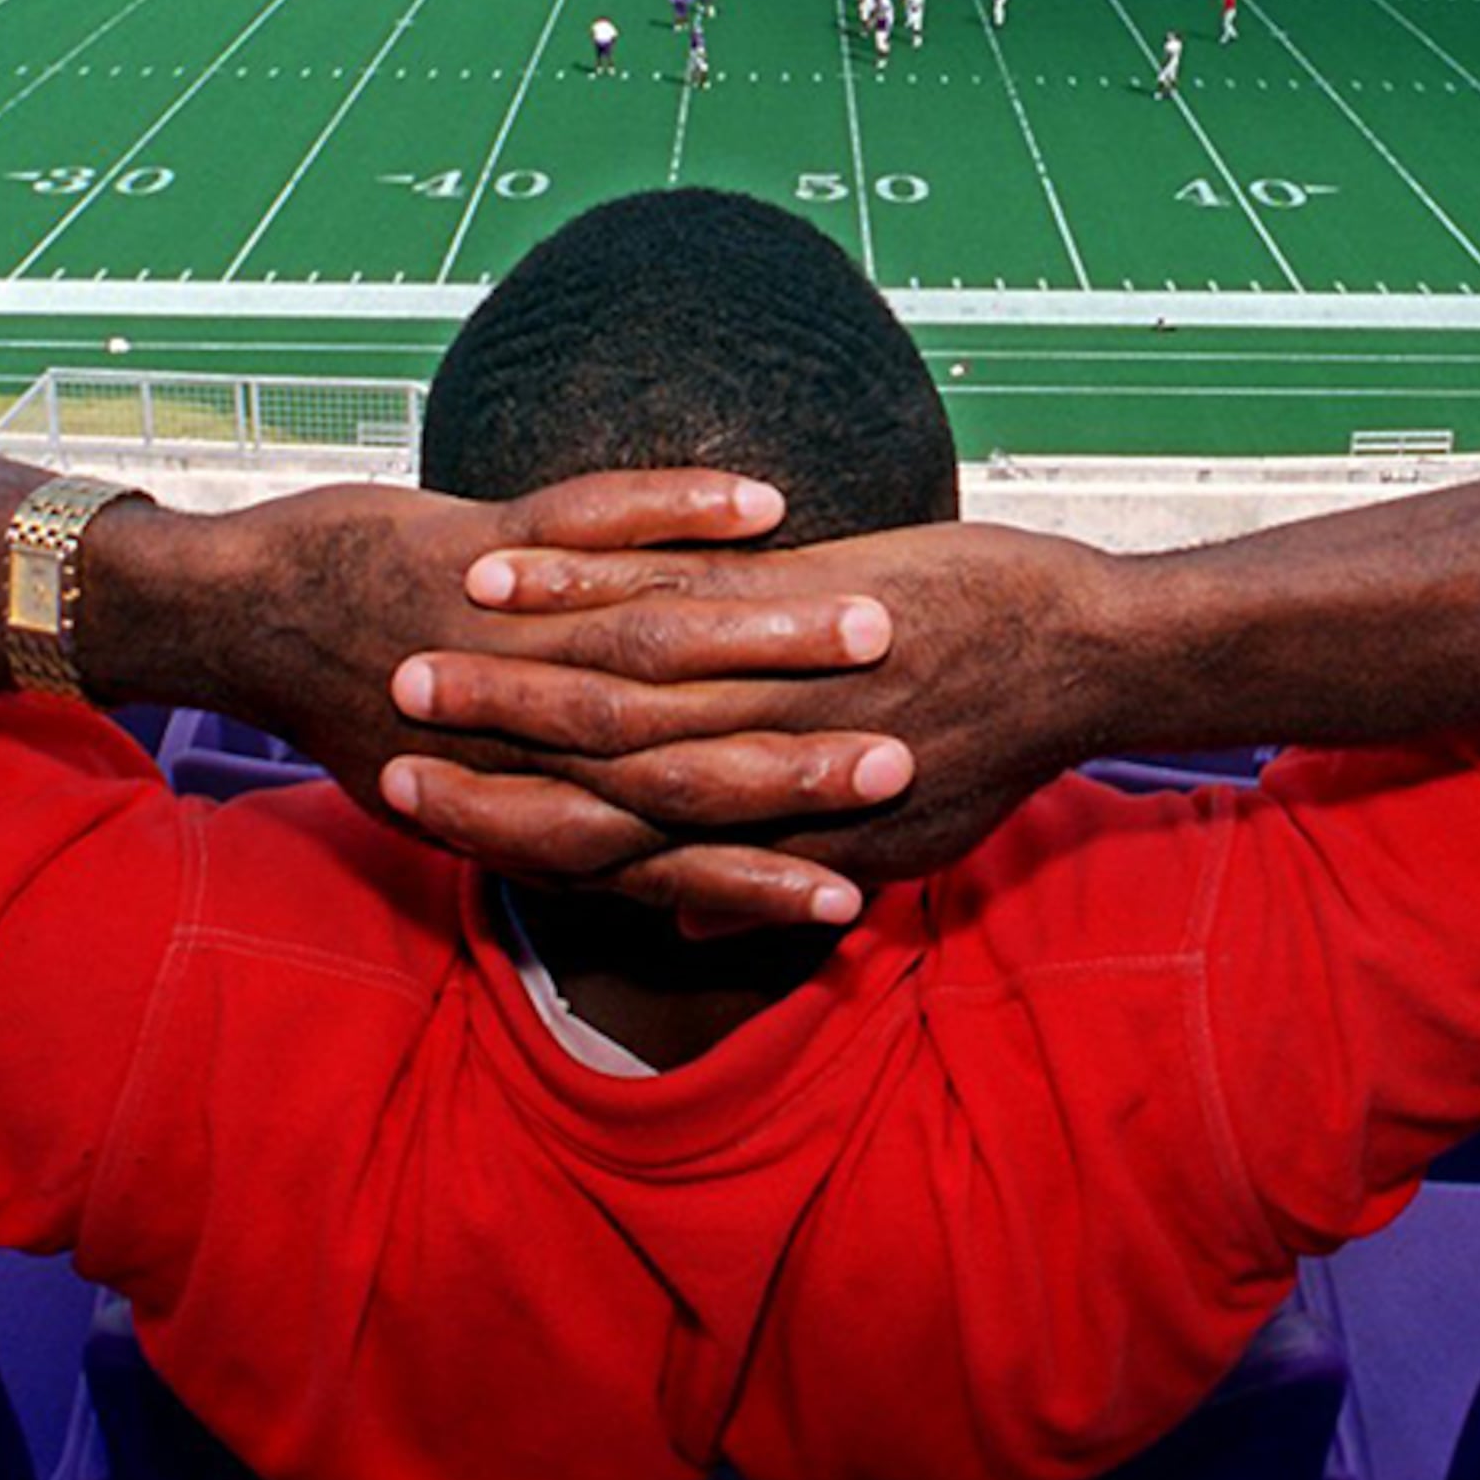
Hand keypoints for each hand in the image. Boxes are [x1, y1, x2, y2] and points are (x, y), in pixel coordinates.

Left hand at [155, 472, 914, 926]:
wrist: (236, 618)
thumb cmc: (356, 708)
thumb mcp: (459, 799)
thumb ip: (568, 847)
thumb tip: (660, 921)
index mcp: (515, 805)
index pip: (660, 860)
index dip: (760, 880)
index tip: (858, 893)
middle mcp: (509, 735)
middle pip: (679, 759)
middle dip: (800, 762)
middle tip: (903, 759)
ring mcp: (495, 634)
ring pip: (651, 640)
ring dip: (770, 631)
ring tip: (874, 623)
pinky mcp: (473, 543)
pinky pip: (588, 519)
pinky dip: (676, 509)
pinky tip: (764, 501)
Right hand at [382, 519, 1124, 893]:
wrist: (1095, 667)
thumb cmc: (998, 743)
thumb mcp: (897, 845)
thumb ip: (788, 874)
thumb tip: (713, 918)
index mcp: (766, 833)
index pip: (601, 850)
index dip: (496, 829)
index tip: (411, 809)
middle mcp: (758, 766)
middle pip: (586, 777)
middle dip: (477, 760)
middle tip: (385, 746)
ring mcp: (778, 685)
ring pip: (610, 686)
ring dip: (505, 673)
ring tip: (414, 660)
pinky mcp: (807, 603)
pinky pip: (672, 592)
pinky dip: (574, 582)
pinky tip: (502, 561)